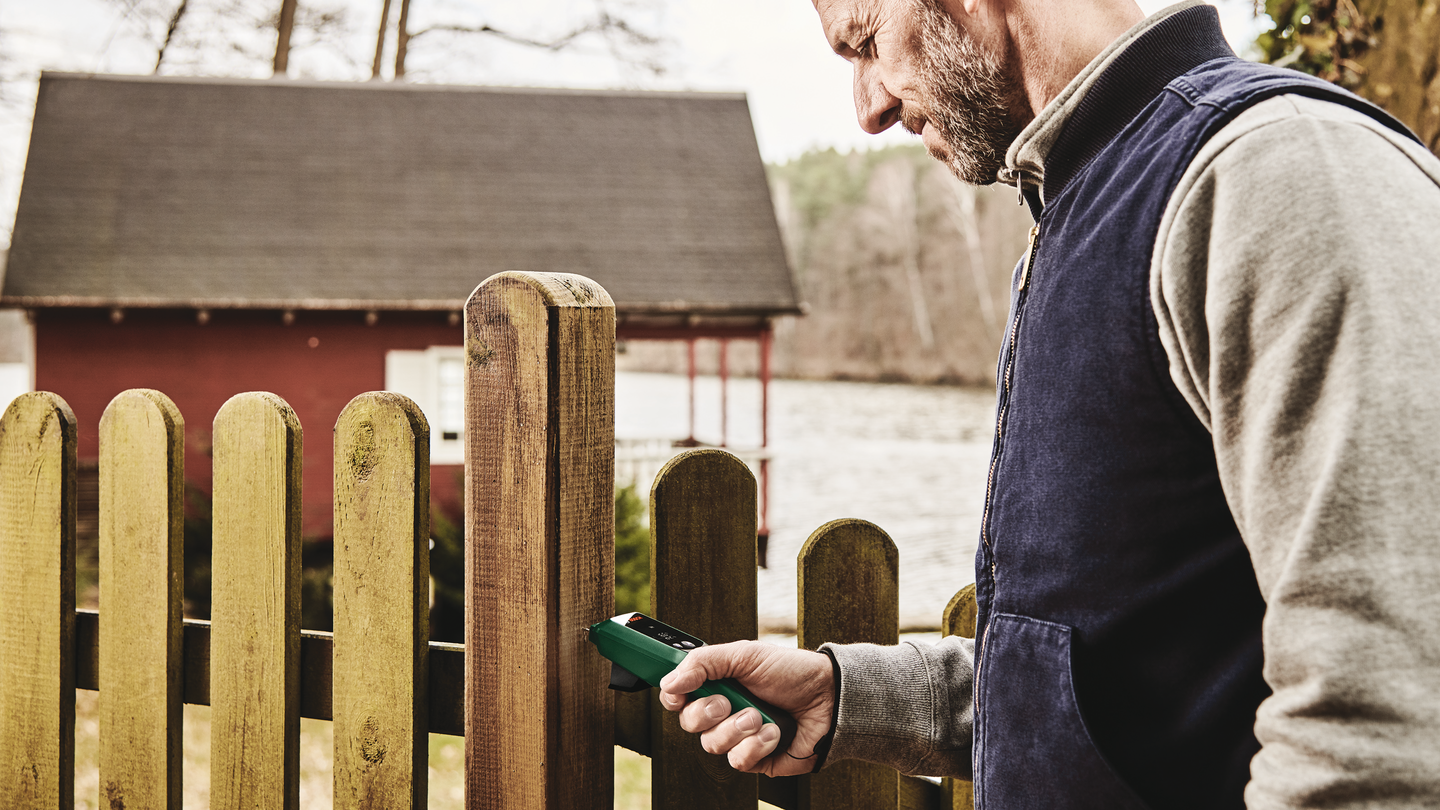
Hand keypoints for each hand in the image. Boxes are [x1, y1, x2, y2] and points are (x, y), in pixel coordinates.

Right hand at [658, 640, 833, 775]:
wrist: (829, 698)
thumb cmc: (791, 672)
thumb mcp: (745, 655)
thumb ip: (703, 662)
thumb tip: (669, 681)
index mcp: (717, 684)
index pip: (677, 695)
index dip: (672, 696)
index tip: (678, 693)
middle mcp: (723, 711)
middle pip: (688, 722)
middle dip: (708, 712)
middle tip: (728, 700)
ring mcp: (738, 737)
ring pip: (711, 744)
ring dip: (738, 728)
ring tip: (761, 715)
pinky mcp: (755, 758)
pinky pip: (737, 761)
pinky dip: (757, 745)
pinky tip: (774, 732)